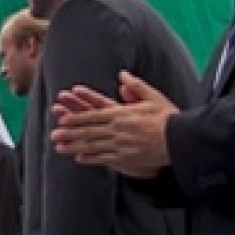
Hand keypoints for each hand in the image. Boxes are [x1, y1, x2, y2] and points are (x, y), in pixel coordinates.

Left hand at [50, 71, 176, 177]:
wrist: (181, 139)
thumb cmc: (167, 117)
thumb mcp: (152, 96)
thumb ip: (135, 86)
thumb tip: (122, 75)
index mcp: (122, 114)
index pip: (93, 115)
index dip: (77, 117)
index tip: (62, 118)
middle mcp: (118, 129)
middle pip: (89, 131)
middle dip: (69, 132)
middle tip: (53, 134)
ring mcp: (121, 144)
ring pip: (93, 145)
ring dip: (75, 146)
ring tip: (59, 147)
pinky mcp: (127, 157)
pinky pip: (105, 158)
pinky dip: (91, 159)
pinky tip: (79, 159)